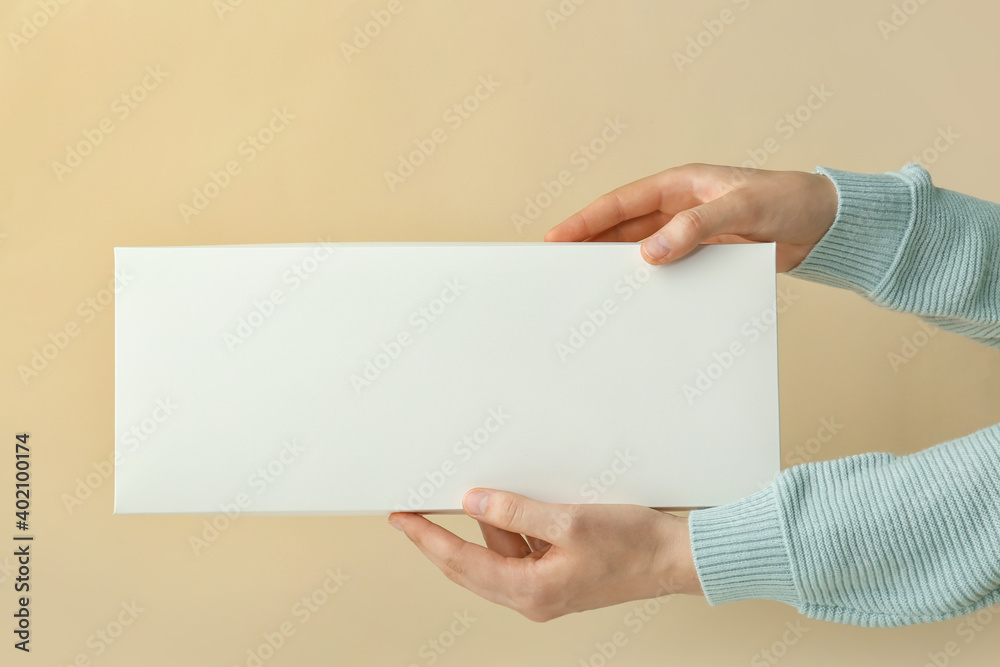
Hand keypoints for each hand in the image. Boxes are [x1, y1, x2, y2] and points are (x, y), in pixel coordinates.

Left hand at [388, 488, 702, 621]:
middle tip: (412, 513)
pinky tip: (511, 506)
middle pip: (469, 567)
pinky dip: (508, 530)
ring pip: (493, 557)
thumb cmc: (633, 546)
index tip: (402, 519)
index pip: (460, 563)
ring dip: (481, 529)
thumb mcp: (569, 521)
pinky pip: (517, 552)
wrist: (674, 558)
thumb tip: (474, 503)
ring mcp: (544, 588)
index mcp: (531, 591)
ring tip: (474, 494)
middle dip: (438, 539)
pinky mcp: (557, 575)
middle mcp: (532, 597)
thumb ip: (517, 511)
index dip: (426, 539)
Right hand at [544, 162, 838, 272]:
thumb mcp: (744, 207)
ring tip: (588, 286)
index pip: (621, 202)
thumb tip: (652, 252)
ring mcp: (690, 233)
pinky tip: (637, 297)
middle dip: (590, 244)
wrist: (826, 225)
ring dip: (616, 265)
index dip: (586, 220)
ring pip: (641, 249)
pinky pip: (667, 268)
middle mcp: (679, 208)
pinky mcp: (704, 256)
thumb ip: (697, 227)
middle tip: (559, 267)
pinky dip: (649, 280)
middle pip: (622, 227)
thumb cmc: (790, 200)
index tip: (557, 237)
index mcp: (681, 184)